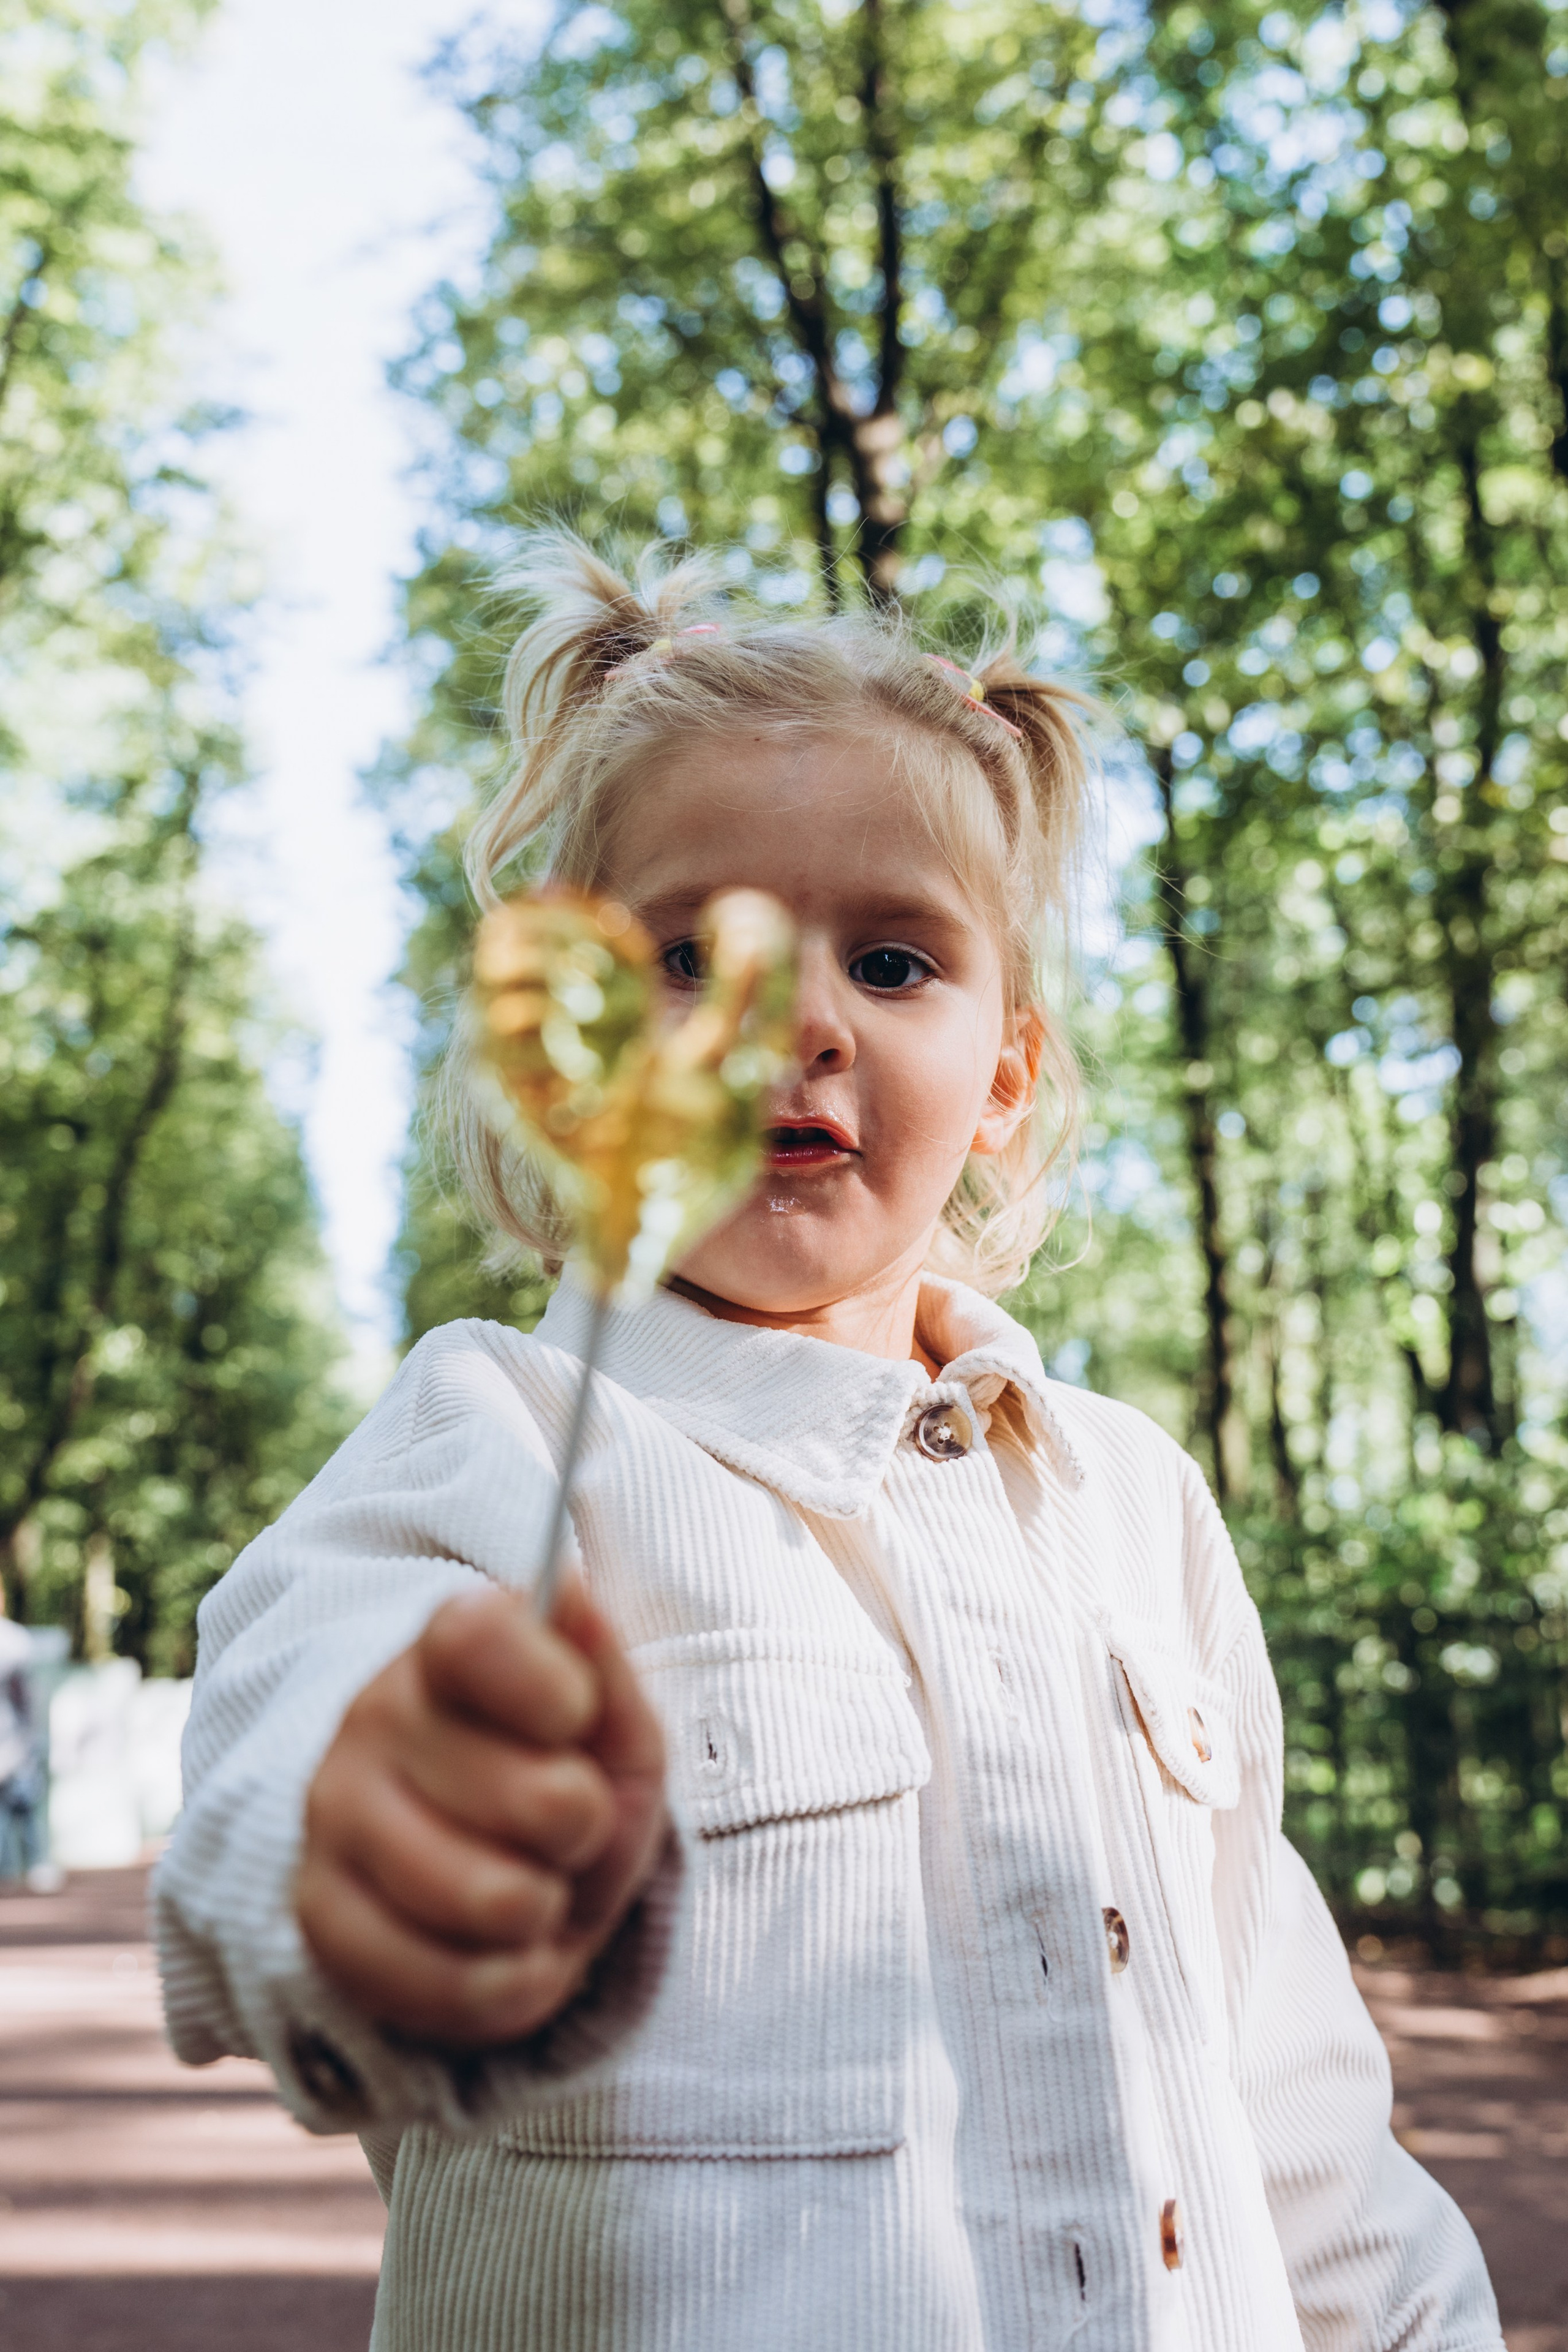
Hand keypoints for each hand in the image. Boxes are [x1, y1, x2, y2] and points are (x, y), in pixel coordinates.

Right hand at [296, 1577, 666, 2047]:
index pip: (486, 1640)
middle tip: (568, 1820)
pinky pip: (446, 1987)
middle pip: (542, 1800)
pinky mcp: (319, 1921)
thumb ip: (599, 1660)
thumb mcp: (608, 1713)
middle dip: (585, 1825)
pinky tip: (508, 1951)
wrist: (468, 1843)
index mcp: (447, 1647)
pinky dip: (509, 1986)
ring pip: (494, 1901)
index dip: (561, 1694)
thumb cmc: (553, 1766)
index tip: (574, 1716)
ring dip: (546, 1910)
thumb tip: (568, 1590)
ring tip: (535, 1885)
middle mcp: (373, 1721)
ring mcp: (335, 1821)